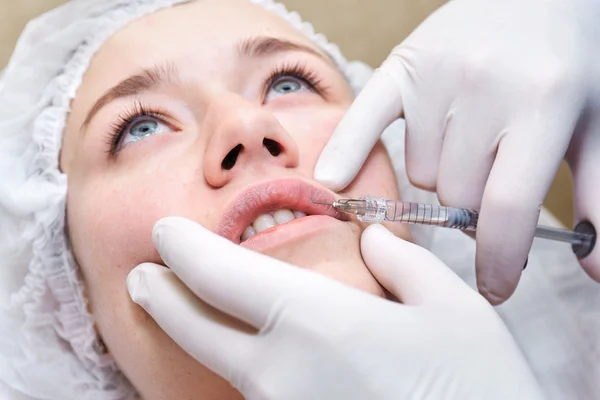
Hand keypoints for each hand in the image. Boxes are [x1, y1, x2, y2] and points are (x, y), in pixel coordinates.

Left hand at [127, 217, 542, 399]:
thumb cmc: (477, 387)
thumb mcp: (451, 308)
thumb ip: (403, 262)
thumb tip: (372, 241)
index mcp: (316, 323)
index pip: (220, 274)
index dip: (183, 248)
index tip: (164, 232)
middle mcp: (280, 374)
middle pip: (192, 327)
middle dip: (160, 294)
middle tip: (143, 276)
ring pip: (215, 366)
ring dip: (189, 331)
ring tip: (179, 308)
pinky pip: (250, 397)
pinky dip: (231, 370)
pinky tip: (242, 358)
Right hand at [314, 0, 599, 303]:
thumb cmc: (571, 62)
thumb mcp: (597, 126)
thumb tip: (594, 268)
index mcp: (542, 101)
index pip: (506, 207)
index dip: (500, 261)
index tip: (495, 289)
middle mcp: (483, 87)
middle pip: (457, 197)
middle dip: (475, 207)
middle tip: (491, 183)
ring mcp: (436, 75)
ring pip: (421, 173)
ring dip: (441, 176)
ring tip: (464, 143)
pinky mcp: (402, 66)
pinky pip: (364, 121)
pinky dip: (349, 153)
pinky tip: (334, 181)